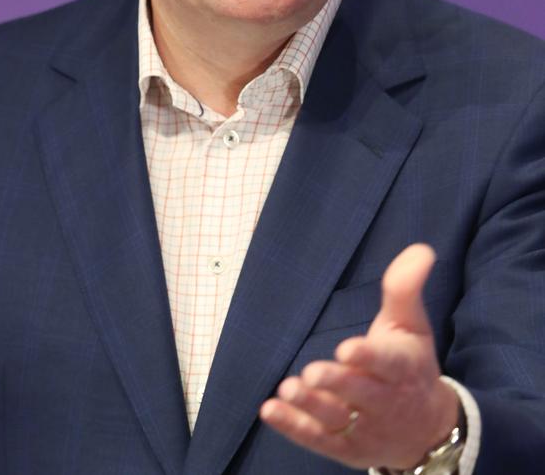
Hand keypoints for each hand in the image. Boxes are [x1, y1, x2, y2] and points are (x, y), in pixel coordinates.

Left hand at [259, 244, 458, 470]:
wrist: (427, 429)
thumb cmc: (411, 365)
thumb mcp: (411, 325)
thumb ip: (406, 288)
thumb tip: (421, 250)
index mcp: (402, 368)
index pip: (387, 363)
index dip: (368, 357)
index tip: (347, 348)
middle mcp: (384, 401)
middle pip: (360, 394)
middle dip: (337, 384)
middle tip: (313, 372)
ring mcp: (364, 427)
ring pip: (336, 419)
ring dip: (311, 407)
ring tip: (288, 389)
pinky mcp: (345, 447)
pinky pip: (318, 438)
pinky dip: (294, 427)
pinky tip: (270, 409)